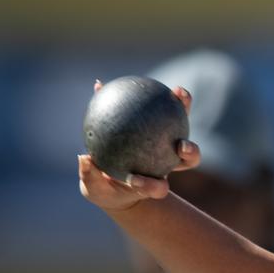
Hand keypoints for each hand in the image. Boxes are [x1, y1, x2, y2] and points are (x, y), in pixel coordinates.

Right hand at [78, 82, 198, 210]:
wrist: (115, 183)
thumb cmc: (105, 190)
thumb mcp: (94, 188)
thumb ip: (90, 176)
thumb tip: (84, 158)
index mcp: (152, 185)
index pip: (158, 188)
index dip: (154, 186)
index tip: (137, 180)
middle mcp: (166, 165)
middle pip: (187, 160)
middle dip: (190, 152)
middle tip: (181, 145)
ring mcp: (167, 147)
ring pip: (181, 128)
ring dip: (183, 109)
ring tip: (177, 91)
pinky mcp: (161, 128)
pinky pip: (158, 107)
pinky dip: (147, 94)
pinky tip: (129, 82)